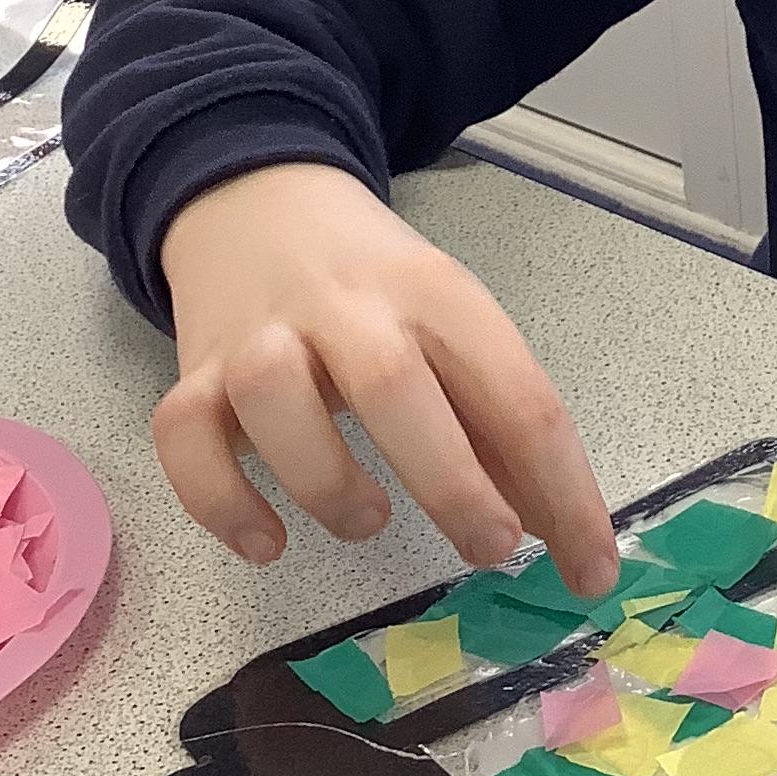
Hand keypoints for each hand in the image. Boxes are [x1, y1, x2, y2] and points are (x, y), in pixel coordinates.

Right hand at [152, 163, 618, 593]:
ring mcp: (262, 335)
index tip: (590, 573)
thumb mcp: (452, 325)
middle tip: (488, 546)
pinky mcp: (195, 371)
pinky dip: (221, 501)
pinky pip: (186, 435)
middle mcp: (346, 308)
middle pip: (394, 387)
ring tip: (368, 519)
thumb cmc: (375, 289)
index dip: (564, 493)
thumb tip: (554, 529)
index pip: (515, 393)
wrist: (257, 202)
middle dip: (451, 482)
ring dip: (327, 481)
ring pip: (277, 399)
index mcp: (436, 293)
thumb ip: (495, 420)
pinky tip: (266, 541)